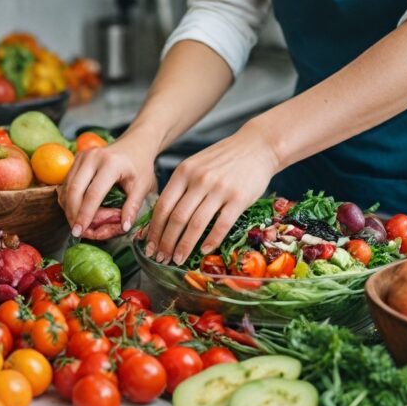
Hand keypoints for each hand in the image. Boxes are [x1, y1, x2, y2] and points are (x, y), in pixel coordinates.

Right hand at [58, 134, 157, 236]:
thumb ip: (133, 207)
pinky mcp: (77, 158)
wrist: (135, 144)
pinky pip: (67, 182)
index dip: (85, 215)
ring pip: (67, 186)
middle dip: (72, 213)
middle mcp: (93, 157)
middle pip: (74, 190)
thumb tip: (124, 227)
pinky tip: (76, 210)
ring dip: (69, 207)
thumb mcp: (143, 186)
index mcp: (111, 164)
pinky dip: (69, 198)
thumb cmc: (140, 166)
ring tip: (76, 222)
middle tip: (76, 231)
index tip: (80, 231)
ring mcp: (83, 156)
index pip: (93, 194)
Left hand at [145, 122, 278, 265]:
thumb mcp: (196, 165)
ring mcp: (220, 189)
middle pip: (176, 218)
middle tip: (160, 258)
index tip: (150, 246)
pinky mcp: (239, 198)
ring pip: (196, 224)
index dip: (154, 230)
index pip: (163, 206)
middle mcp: (199, 180)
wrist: (257, 145)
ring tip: (177, 260)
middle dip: (166, 243)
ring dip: (184, 246)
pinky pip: (221, 225)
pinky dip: (211, 241)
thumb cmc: (224, 158)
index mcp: (184, 172)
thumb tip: (163, 217)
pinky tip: (204, 251)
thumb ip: (181, 186)